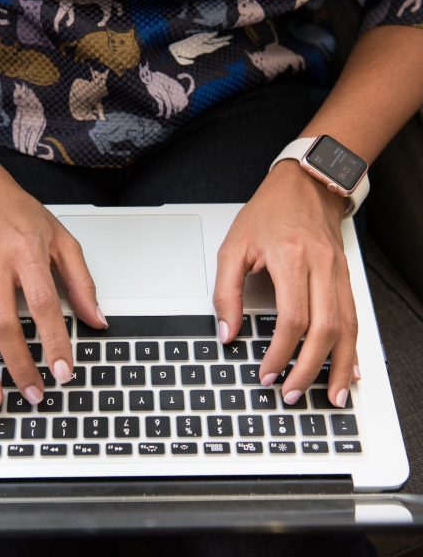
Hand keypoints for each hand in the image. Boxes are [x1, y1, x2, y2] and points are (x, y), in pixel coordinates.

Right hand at [0, 155, 106, 408]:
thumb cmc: (19, 213)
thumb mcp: (62, 240)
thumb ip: (81, 281)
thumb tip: (97, 319)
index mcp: (26, 254)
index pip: (43, 305)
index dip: (54, 341)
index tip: (64, 371)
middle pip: (4, 324)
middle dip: (19, 364)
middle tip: (35, 394)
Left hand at [214, 160, 358, 406]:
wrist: (306, 185)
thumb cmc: (268, 213)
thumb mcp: (233, 247)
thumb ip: (226, 291)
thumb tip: (227, 332)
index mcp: (292, 259)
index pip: (292, 319)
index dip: (280, 353)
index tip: (267, 373)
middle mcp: (322, 268)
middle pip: (325, 330)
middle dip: (309, 369)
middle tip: (292, 393)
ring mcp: (339, 273)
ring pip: (347, 328)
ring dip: (339, 366)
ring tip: (332, 395)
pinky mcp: (345, 277)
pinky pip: (354, 317)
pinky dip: (352, 346)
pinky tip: (350, 367)